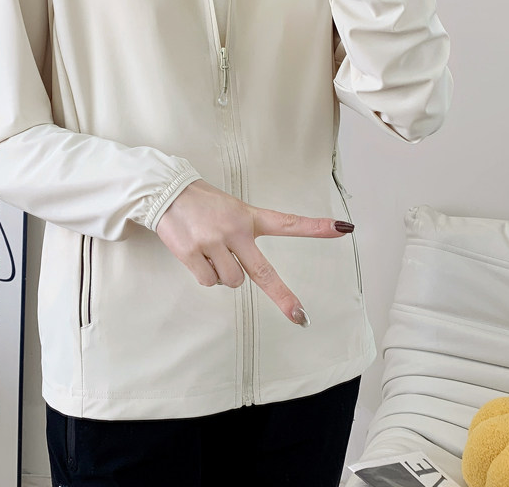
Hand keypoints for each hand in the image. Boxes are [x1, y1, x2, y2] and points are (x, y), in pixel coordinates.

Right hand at [156, 179, 353, 325]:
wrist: (164, 191)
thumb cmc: (199, 201)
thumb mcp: (229, 208)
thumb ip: (242, 232)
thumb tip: (246, 272)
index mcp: (248, 217)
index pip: (287, 223)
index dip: (316, 228)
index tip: (344, 229)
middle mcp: (235, 230)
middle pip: (263, 273)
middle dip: (283, 297)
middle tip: (299, 317)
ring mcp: (214, 242)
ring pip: (232, 281)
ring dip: (224, 273)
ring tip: (211, 250)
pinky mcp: (194, 253)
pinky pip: (209, 280)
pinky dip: (205, 273)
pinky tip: (197, 253)